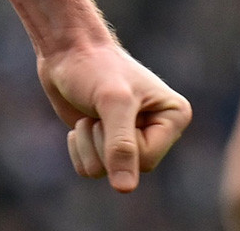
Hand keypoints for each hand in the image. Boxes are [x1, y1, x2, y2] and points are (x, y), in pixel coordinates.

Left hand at [40, 41, 191, 192]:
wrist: (65, 50)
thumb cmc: (94, 67)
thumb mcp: (112, 103)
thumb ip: (121, 146)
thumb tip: (125, 188)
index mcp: (173, 117)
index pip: (145, 160)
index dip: (118, 143)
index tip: (109, 112)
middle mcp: (157, 132)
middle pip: (126, 169)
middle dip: (100, 142)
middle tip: (98, 111)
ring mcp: (130, 139)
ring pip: (103, 172)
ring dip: (87, 144)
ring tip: (91, 114)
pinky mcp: (105, 143)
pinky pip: (88, 168)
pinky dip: (77, 147)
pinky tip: (82, 122)